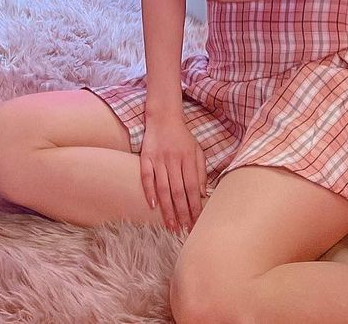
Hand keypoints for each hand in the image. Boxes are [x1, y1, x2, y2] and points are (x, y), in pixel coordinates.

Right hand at [139, 114, 209, 234]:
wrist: (163, 116)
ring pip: (163, 187)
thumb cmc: (183, 137)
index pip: (192, 188)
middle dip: (182, 213)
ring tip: (170, 225)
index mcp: (188, 158)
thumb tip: (202, 194)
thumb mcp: (197, 150)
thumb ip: (201, 171)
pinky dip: (148, 191)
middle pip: (178, 191)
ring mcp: (158, 158)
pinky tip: (152, 205)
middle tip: (184, 231)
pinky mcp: (145, 157)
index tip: (196, 223)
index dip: (194, 207)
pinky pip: (146, 176)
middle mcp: (173, 159)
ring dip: (167, 208)